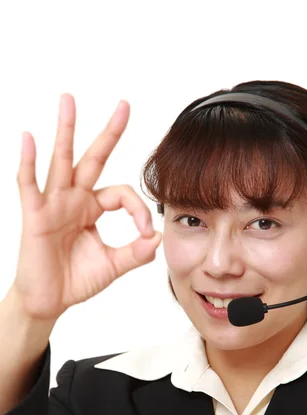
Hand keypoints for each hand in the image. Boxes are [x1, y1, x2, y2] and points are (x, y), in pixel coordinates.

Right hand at [11, 94, 161, 320]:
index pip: (122, 194)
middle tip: (124, 105)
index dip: (138, 209)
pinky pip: (29, 184)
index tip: (145, 232)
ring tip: (69, 100)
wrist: (49, 301)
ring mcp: (54, 204)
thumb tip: (157, 239)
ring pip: (61, 161)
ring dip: (66, 130)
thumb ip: (135, 253)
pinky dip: (27, 162)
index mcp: (93, 208)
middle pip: (93, 159)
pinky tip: (28, 138)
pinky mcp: (35, 215)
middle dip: (109, 133)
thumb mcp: (113, 265)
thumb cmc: (76, 280)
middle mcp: (74, 199)